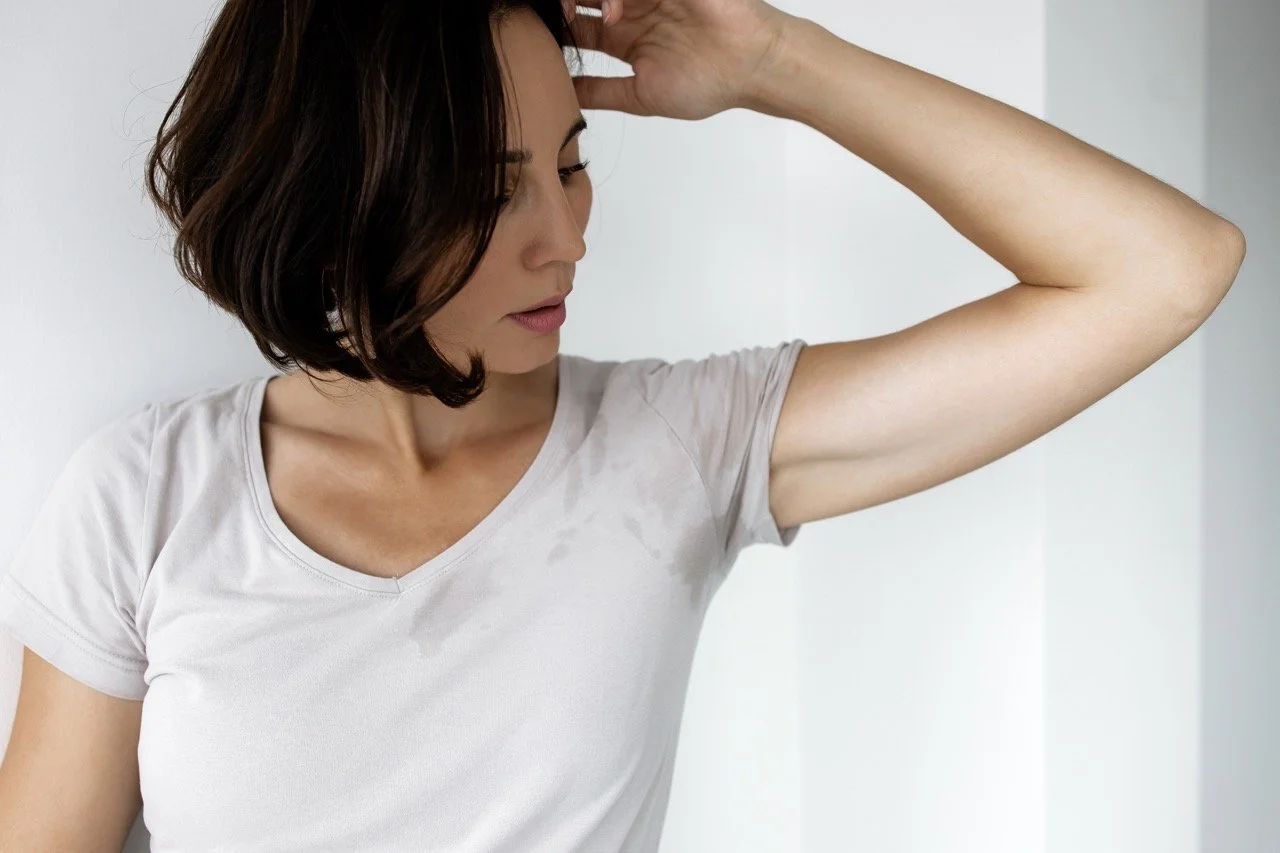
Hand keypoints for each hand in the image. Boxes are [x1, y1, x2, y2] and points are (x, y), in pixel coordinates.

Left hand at [562, 0, 794, 119]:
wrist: (750, 65)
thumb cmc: (707, 84)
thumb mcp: (641, 96)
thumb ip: (600, 93)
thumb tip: (563, 99)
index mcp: (626, 37)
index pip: (579, 25)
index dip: (558, 28)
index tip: (542, 37)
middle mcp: (633, 9)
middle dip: (563, 5)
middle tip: (556, 16)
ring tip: (585, 12)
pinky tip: (616, 10)